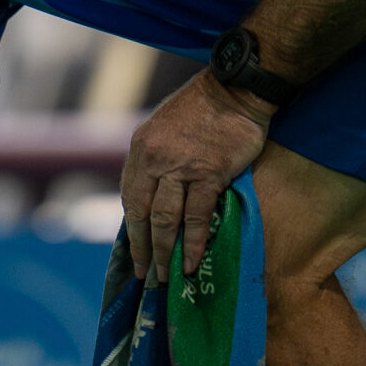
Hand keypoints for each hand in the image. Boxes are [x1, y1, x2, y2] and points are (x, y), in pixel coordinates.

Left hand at [121, 72, 269, 281]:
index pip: (130, 197)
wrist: (235, 89)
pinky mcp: (208, 174)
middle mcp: (154, 159)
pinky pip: (197, 216)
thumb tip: (154, 194)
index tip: (135, 251)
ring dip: (165, 252)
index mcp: (140, 148)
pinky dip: (193, 242)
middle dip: (144, 249)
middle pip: (142, 214)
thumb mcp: (163, 127)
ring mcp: (180, 168)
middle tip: (147, 275)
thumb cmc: (203, 107)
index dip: (132, 229)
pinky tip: (191, 261)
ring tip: (166, 276)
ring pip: (165, 219)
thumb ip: (155, 158)